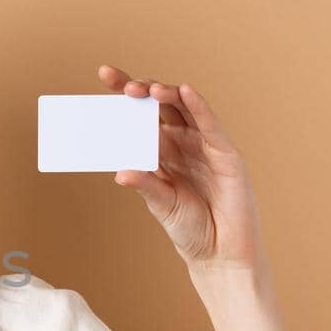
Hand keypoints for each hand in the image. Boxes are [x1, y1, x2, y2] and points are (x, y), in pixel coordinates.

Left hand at [97, 65, 266, 275]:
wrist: (220, 254)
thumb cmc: (190, 228)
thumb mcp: (161, 204)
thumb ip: (146, 185)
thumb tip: (120, 172)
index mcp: (162, 152)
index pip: (141, 117)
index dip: (125, 96)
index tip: (104, 76)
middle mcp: (183, 143)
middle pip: (160, 107)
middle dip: (141, 91)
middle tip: (121, 86)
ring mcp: (205, 146)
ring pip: (184, 110)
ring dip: (166, 95)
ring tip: (147, 90)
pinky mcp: (226, 154)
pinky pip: (210, 125)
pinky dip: (198, 106)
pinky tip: (184, 92)